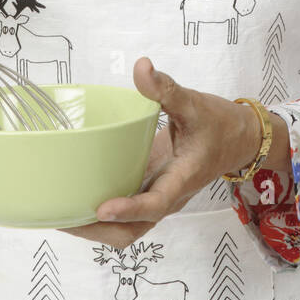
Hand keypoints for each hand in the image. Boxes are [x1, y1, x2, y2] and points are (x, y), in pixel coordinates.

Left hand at [57, 57, 264, 250]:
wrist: (238, 139)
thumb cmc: (218, 123)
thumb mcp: (194, 102)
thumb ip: (166, 88)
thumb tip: (142, 67)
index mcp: (181, 179)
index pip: (155, 203)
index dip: (129, 209)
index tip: (101, 208)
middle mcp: (167, 195)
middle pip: (133, 231)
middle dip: (99, 232)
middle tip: (63, 217)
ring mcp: (157, 196)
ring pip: (127, 229)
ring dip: (96, 229)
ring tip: (61, 213)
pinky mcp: (151, 190)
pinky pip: (125, 213)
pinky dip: (100, 215)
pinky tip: (76, 198)